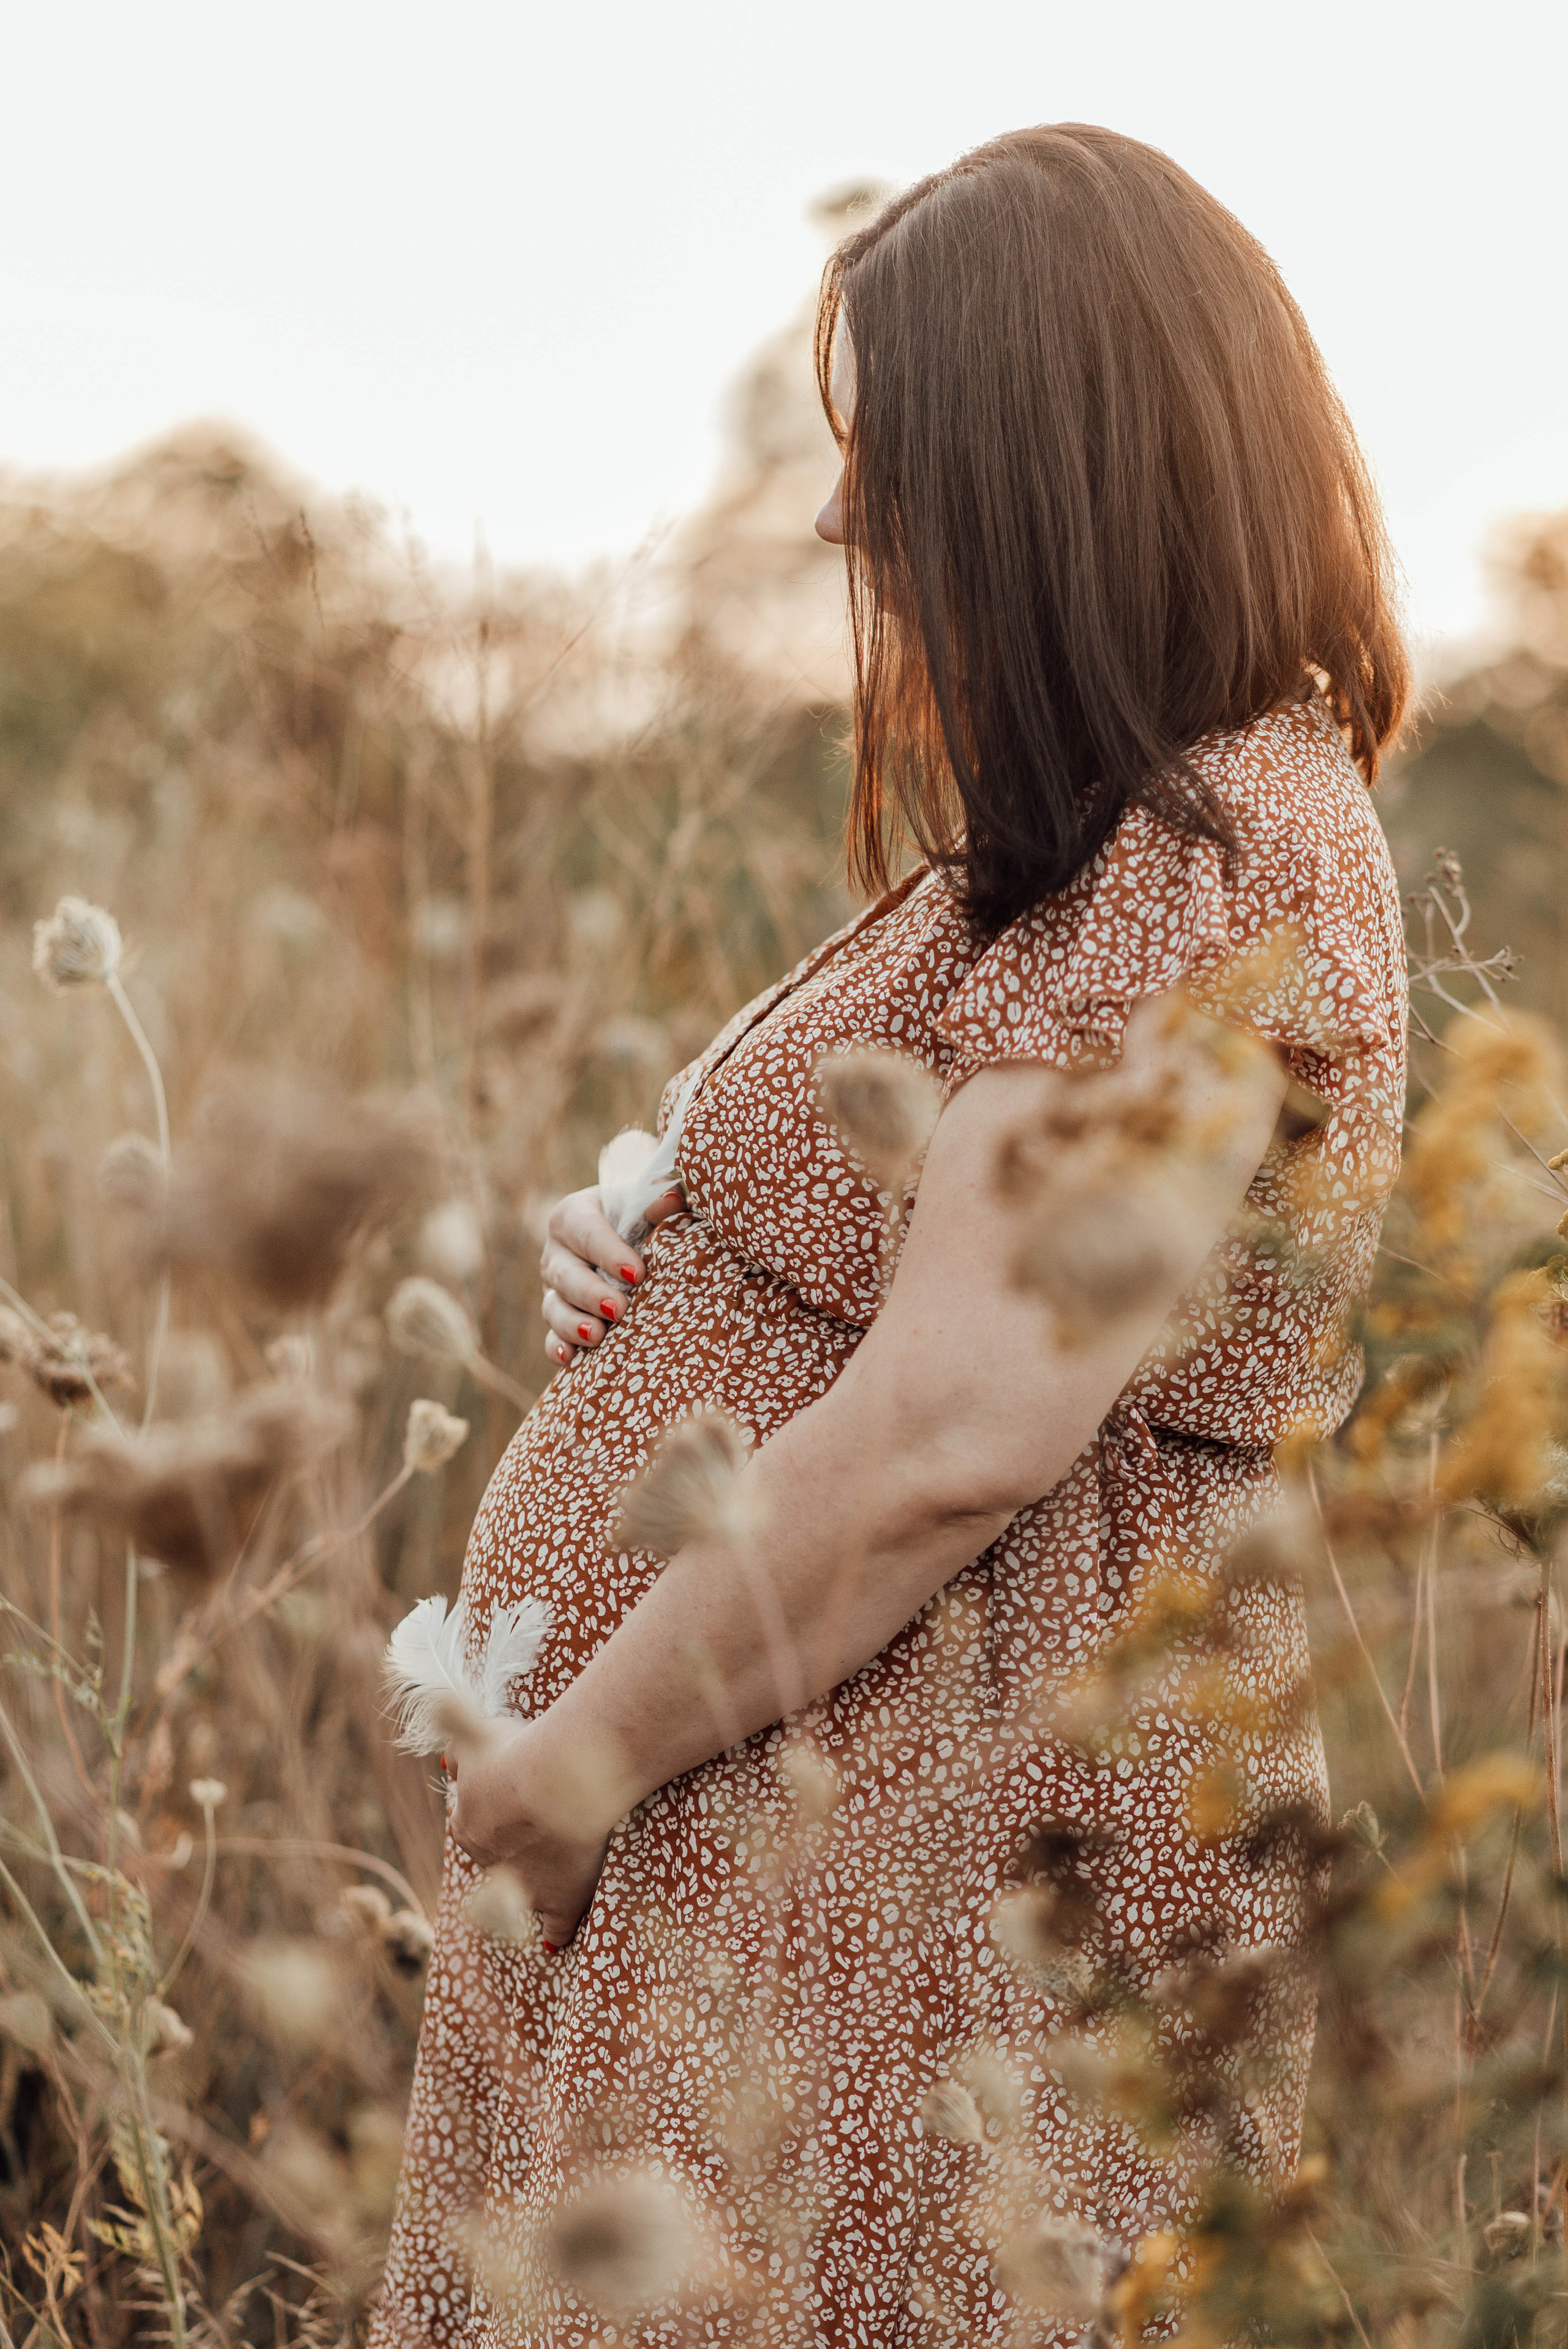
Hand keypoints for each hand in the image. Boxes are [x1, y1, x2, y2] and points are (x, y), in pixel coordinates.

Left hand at [445, 1720, 619, 1948]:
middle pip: (496, 1858)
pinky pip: (557, 1925)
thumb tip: (445, 1761)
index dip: (493, 1811)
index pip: (472, 1823)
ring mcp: (524, 1887)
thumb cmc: (515, 1753)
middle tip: (539, 1825)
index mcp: (467, 1824)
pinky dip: (557, 1932)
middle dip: (513, 1845)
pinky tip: (557, 1938)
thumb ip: (457, 1742)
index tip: (511, 1798)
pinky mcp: (559, 1901)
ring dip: (528, 1888)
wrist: (555, 1782)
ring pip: (519, 1896)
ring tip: (546, 1876)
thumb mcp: (474, 1736)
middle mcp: (490, 1862)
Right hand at [539, 1181, 684, 1369]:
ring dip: (573, 1324)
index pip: (587, 1233)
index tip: (637, 1274)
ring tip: (598, 1335)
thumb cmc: (637, 1215)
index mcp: (574, 1216)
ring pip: (554, 1307)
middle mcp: (557, 1252)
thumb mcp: (644, 1203)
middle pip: (566, 1274)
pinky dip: (558, 1347)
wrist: (624, 1233)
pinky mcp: (558, 1316)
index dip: (609, 1254)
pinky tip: (570, 1358)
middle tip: (619, 1309)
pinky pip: (551, 1335)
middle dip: (591, 1294)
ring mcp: (554, 1288)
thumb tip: (670, 1200)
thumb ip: (656, 1201)